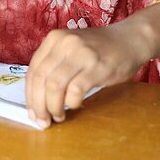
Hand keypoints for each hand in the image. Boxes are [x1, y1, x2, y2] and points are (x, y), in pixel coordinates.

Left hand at [25, 23, 150, 127]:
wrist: (130, 39)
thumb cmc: (99, 49)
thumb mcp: (71, 48)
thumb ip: (54, 66)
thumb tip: (37, 98)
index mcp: (54, 39)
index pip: (32, 71)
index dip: (29, 96)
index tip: (32, 112)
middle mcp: (64, 43)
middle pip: (40, 80)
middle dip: (38, 106)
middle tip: (43, 121)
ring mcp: (81, 54)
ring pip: (54, 87)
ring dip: (53, 107)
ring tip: (58, 116)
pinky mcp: (97, 67)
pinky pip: (75, 91)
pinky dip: (71, 103)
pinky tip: (75, 105)